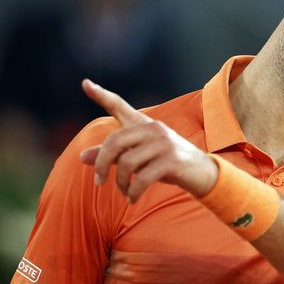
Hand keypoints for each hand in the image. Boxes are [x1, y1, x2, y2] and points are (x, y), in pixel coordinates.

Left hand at [79, 79, 217, 200]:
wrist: (202, 173)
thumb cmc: (166, 164)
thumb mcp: (138, 158)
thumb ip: (112, 156)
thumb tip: (81, 157)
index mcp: (143, 124)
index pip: (119, 106)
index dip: (101, 95)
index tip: (86, 83)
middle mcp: (153, 129)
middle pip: (114, 142)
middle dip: (101, 164)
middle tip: (98, 182)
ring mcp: (164, 144)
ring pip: (126, 163)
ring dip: (121, 183)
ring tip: (125, 192)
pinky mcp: (172, 161)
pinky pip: (142, 178)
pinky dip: (133, 192)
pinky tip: (132, 199)